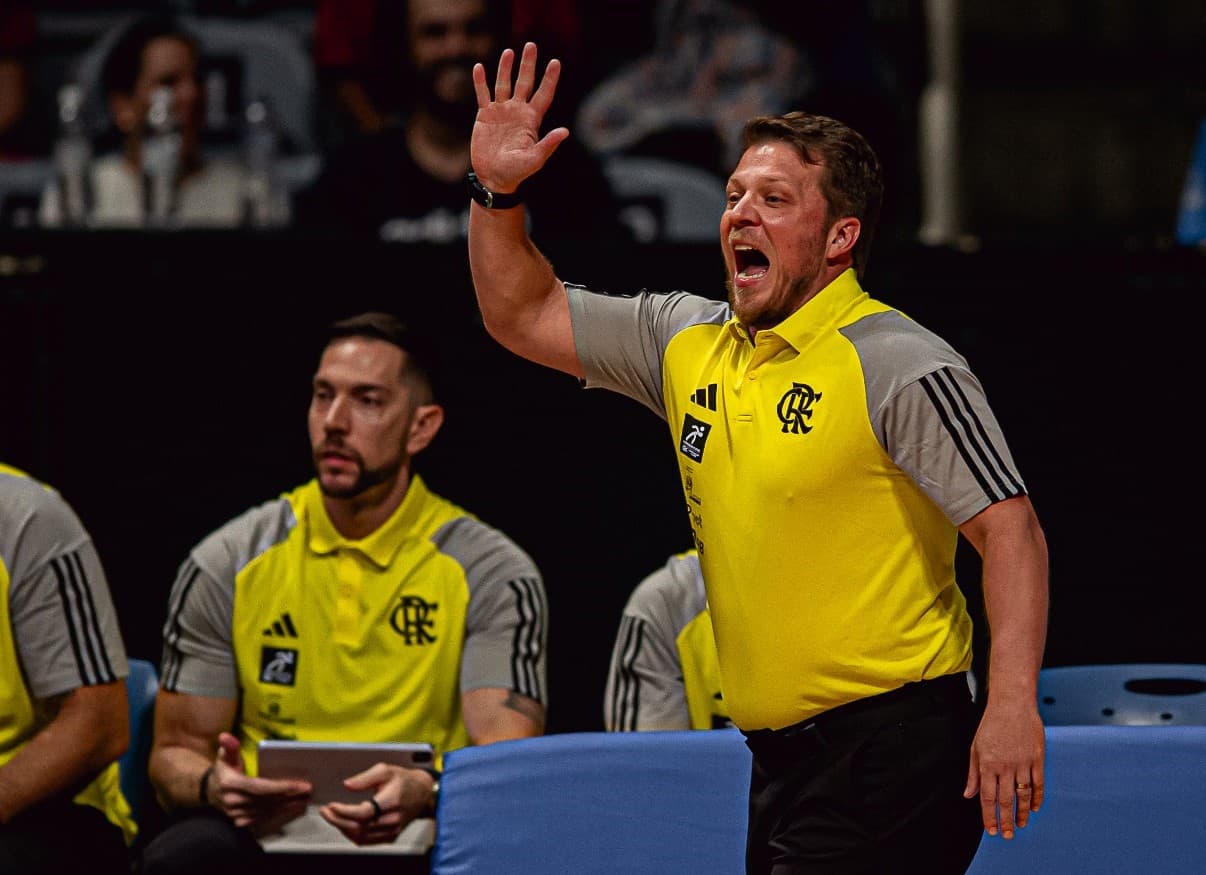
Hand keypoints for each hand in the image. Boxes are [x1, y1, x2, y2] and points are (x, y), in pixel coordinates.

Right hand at [206, 731, 310, 830]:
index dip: (280, 787)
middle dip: (289, 796)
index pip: (259, 787)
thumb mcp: (225, 756)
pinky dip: (279, 813)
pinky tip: (292, 807)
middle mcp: (232, 801)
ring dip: (287, 806)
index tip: (299, 785)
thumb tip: (225, 736)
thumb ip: (229, 746)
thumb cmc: (224, 770)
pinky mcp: (240, 822)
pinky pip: (263, 818)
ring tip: (305, 798)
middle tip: (308, 789)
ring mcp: (236, 814)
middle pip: (266, 800)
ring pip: (266, 811)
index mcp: (230, 783)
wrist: (210, 792)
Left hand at [318, 763, 434, 846]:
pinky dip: (352, 835)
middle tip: (325, 812)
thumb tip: (347, 785)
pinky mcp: (390, 836)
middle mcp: (392, 818)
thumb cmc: (404, 780)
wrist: (423, 793)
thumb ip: (365, 777)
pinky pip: (366, 841)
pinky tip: (345, 825)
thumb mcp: (386, 770)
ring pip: (360, 837)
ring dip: (343, 828)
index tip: (331, 805)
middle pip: (359, 827)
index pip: (364, 812)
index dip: (344, 811)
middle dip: (337, 820)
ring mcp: (392, 830)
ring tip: (333, 817)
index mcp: (392, 800)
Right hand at [470, 41, 569, 194]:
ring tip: (509, 52)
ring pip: (503, 84)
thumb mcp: (535, 159)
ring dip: (506, 68)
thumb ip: (548, 144)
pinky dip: (480, 81)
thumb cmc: (517, 172)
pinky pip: (482, 94)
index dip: (550, 79)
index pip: (543, 94)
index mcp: (532, 120)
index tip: (555, 62)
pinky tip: (480, 67)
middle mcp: (518, 111)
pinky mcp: (484, 116)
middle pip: (524, 82)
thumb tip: (565, 131)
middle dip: (528, 64)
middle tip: (532, 45)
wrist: (493, 178)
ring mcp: (501, 111)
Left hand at [964, 704, 1045, 838]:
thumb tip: (968, 794)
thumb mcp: (975, 747)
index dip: (989, 815)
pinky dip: (1037, 798)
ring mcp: (1023, 763)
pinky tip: (1034, 808)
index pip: (987, 796)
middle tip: (1007, 835)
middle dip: (1005, 820)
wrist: (1012, 705)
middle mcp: (1005, 766)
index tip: (991, 830)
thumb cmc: (991, 725)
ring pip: (1023, 795)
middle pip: (1006, 800)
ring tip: (1020, 825)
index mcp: (987, 764)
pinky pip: (1038, 784)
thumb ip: (973, 773)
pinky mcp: (1037, 758)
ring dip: (1022, 813)